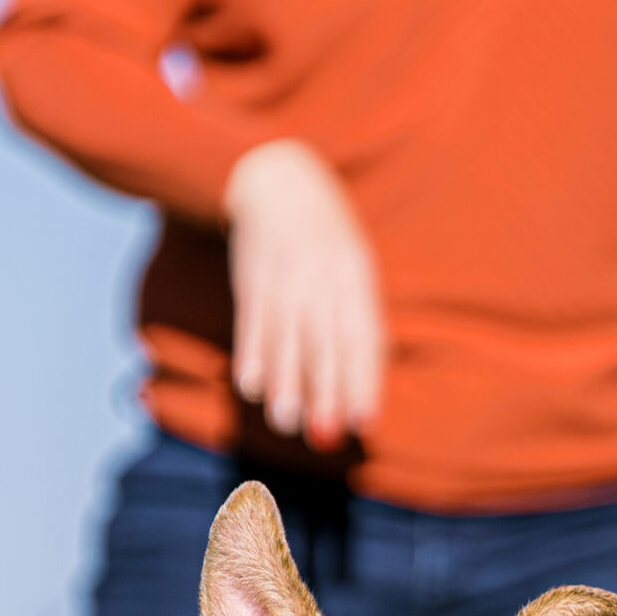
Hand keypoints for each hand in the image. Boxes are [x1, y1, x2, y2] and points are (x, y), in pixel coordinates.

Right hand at [224, 139, 384, 449]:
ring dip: (285, 382)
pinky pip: (252, 320)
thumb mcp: (355, 270)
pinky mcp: (253, 277)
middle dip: (325, 391)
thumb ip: (360, 325)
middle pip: (325, 343)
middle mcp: (323, 277)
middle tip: (324, 435)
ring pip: (286, 337)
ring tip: (285, 422)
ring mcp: (286, 276)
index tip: (365, 421)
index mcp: (357, 277)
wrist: (281, 180)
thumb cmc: (327, 242)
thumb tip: (362, 392)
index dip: (364, 379)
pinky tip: (251, 385)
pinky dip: (251, 353)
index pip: (363, 336)